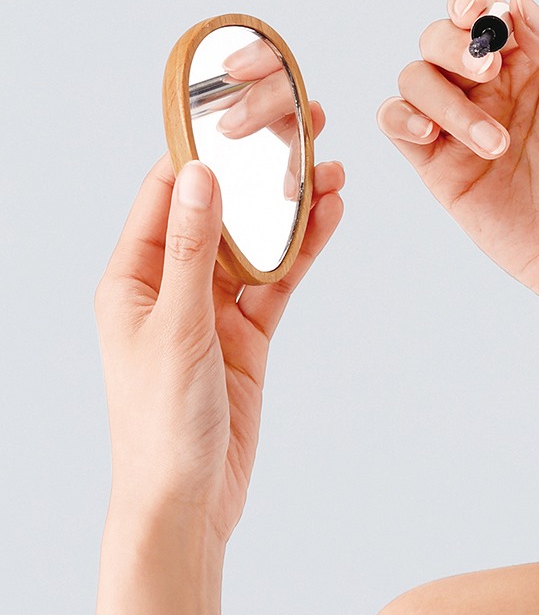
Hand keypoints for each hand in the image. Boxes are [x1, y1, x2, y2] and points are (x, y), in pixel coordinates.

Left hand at [94, 103, 343, 543]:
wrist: (189, 499)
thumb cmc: (162, 422)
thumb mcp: (176, 327)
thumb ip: (192, 251)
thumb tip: (200, 177)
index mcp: (134, 278)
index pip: (166, 195)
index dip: (203, 152)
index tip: (239, 114)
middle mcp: (172, 286)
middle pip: (220, 214)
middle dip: (258, 174)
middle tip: (298, 131)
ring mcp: (213, 310)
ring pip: (256, 245)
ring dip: (290, 211)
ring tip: (328, 170)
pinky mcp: (247, 334)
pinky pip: (277, 283)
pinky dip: (302, 253)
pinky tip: (327, 218)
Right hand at [377, 0, 538, 322]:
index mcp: (522, 60)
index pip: (478, 13)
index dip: (472, 4)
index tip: (487, 14)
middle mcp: (482, 87)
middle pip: (436, 38)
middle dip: (454, 47)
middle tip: (490, 71)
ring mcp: (455, 124)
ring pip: (414, 78)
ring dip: (445, 99)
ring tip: (497, 143)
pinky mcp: (435, 165)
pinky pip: (394, 123)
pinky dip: (402, 118)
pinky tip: (430, 134)